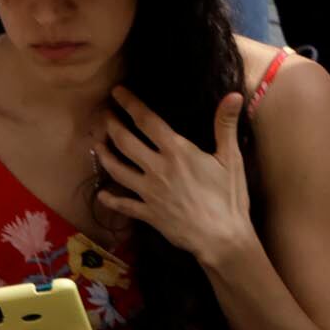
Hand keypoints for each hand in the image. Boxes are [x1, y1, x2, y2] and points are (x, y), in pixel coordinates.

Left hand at [95, 86, 253, 266]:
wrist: (220, 237)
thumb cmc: (228, 196)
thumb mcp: (231, 158)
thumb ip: (225, 125)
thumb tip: (233, 95)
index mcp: (176, 151)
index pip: (147, 121)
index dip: (130, 104)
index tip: (118, 92)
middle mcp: (156, 168)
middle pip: (125, 142)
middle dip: (111, 125)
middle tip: (103, 114)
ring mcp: (148, 192)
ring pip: (117, 169)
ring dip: (104, 155)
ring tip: (96, 144)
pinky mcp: (146, 213)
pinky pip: (122, 204)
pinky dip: (110, 198)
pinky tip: (102, 193)